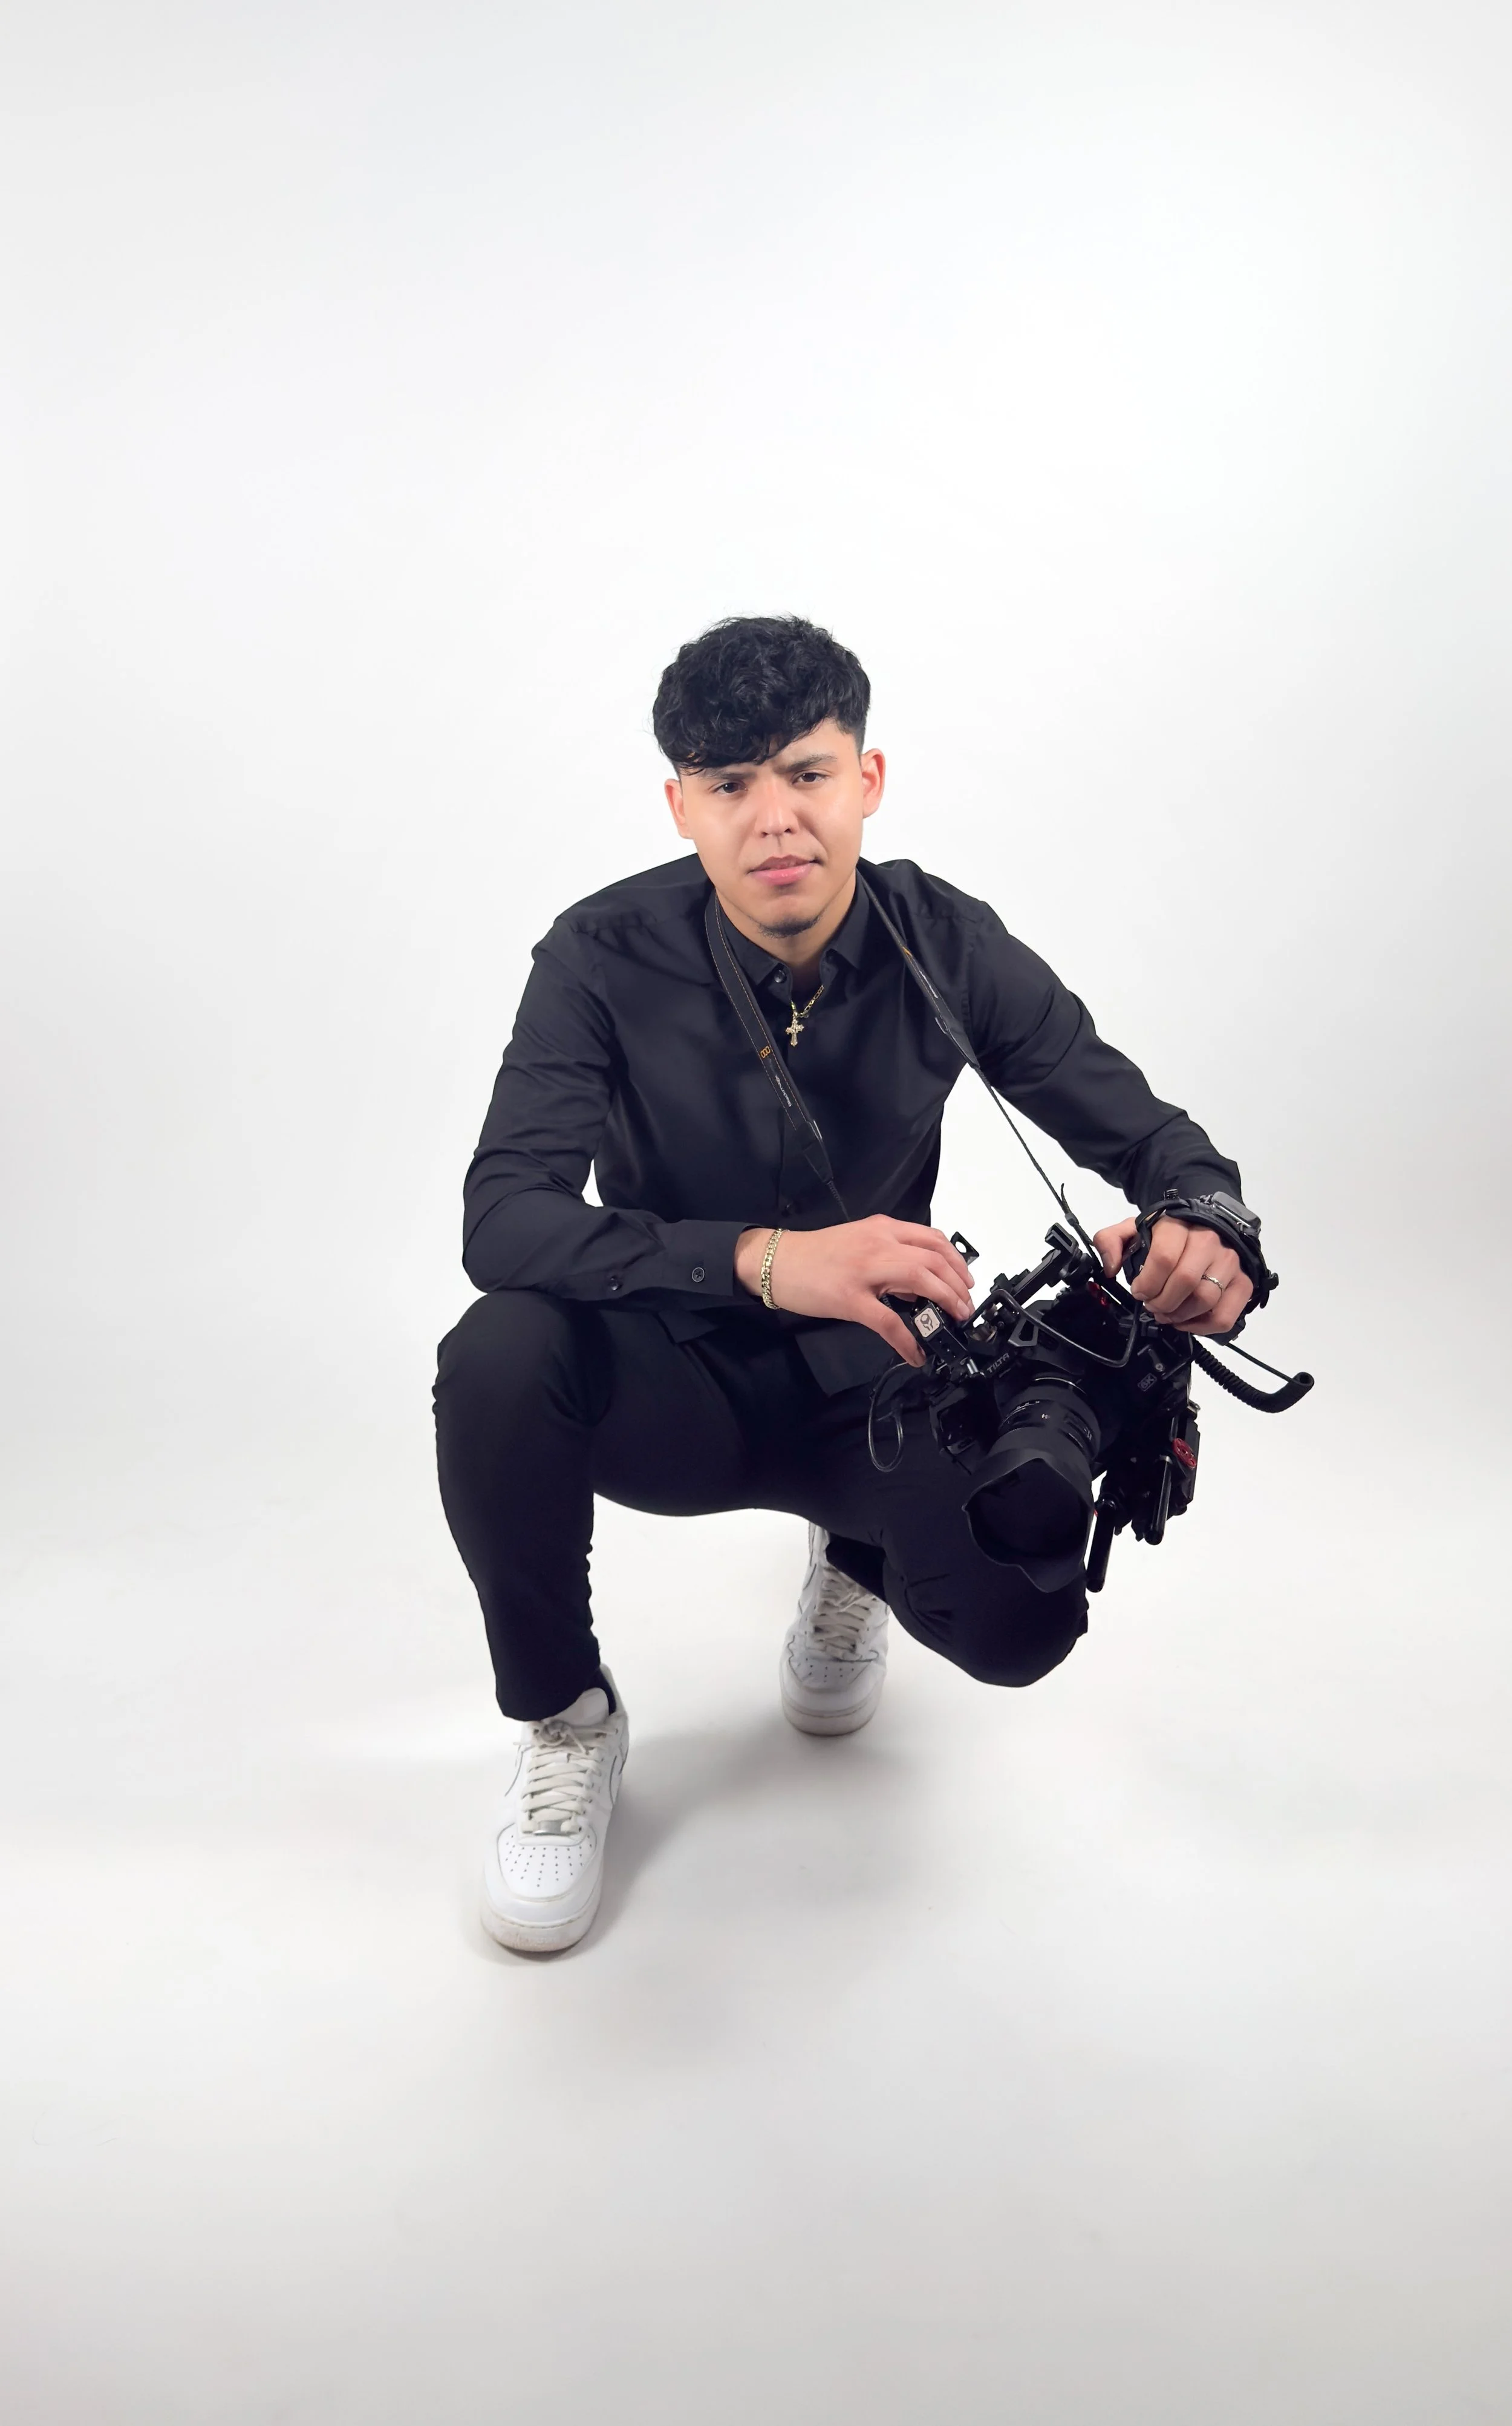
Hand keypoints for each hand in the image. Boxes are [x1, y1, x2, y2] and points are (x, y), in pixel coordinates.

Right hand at [735, 1217, 974, 1366]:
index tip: (966, 1281)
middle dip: (958, 1285)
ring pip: (921, 1280)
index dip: (957, 1262)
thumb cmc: (815, 1255)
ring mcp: (865, 1271)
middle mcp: (879, 1243)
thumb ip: (890, 1257)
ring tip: (953, 1321)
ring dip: (945, 1302)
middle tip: (965, 1307)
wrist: (777, 1261)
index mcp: (883, 1229)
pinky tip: (914, 1354)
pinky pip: (888, 1322)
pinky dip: (906, 1341)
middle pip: (935, 1260)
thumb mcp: (859, 1243)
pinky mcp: (850, 1298)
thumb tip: (918, 1287)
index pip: (933, 1239)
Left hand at [1091, 1214, 1253, 1335]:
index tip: (1139, 1291)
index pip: (1164, 1259)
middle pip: (1186, 1282)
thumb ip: (1111, 1240)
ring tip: (1167, 1314)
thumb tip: (1109, 1267)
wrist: (1208, 1224)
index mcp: (1179, 1226)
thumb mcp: (1134, 1228)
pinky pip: (1225, 1316)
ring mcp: (1230, 1262)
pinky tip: (1187, 1322)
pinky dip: (1203, 1327)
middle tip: (1152, 1306)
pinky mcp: (1243, 1283)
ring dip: (1180, 1316)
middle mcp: (1210, 1241)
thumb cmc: (1170, 1232)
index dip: (1148, 1283)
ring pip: (1206, 1300)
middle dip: (1162, 1302)